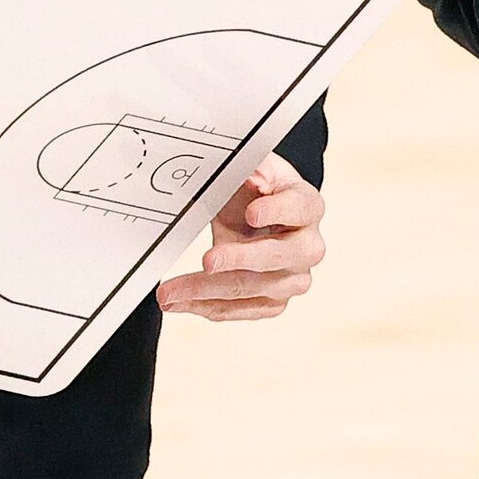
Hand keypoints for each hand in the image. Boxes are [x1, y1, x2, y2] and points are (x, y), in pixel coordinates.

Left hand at [159, 155, 324, 320]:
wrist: (258, 219)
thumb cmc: (255, 193)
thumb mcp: (251, 169)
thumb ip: (252, 168)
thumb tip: (252, 176)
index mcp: (308, 206)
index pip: (297, 208)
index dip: (276, 211)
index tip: (251, 213)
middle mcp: (308, 246)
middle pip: (276, 256)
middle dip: (238, 259)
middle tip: (208, 260)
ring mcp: (294, 279)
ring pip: (253, 289)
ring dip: (206, 292)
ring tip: (170, 292)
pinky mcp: (275, 302)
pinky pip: (241, 310)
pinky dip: (207, 307)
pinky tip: (181, 303)